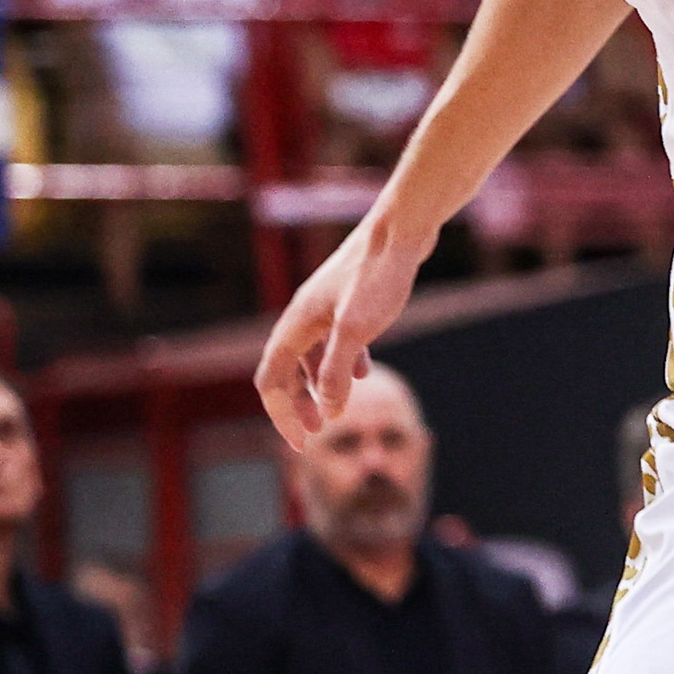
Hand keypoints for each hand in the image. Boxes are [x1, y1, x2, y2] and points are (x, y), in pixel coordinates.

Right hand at [256, 217, 422, 448]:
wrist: (403, 228)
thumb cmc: (379, 276)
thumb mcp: (357, 330)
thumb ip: (336, 372)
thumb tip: (327, 413)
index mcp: (295, 325)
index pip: (271, 382)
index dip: (282, 416)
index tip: (305, 444)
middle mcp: (302, 316)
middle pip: (284, 371)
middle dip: (297, 406)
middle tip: (319, 433)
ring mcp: (323, 306)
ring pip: (309, 356)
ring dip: (318, 386)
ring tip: (337, 409)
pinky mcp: (346, 299)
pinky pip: (330, 339)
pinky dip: (340, 361)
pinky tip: (364, 371)